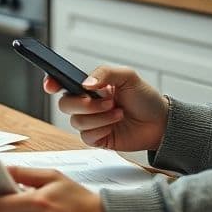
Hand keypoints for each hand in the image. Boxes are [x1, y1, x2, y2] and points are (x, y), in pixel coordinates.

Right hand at [44, 65, 168, 151]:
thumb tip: (85, 83)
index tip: (51, 85)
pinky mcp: (96, 138)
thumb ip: (105, 73)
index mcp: (90, 87)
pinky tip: (115, 125)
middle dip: (85, 104)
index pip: (63, 83)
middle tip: (107, 101)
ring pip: (76, 122)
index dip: (52, 83)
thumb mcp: (128, 77)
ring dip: (100, 117)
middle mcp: (87, 104)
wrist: (160, 123)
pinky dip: (101, 130)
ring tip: (118, 112)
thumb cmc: (145, 98)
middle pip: (65, 104)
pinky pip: (86, 136)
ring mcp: (91, 122)